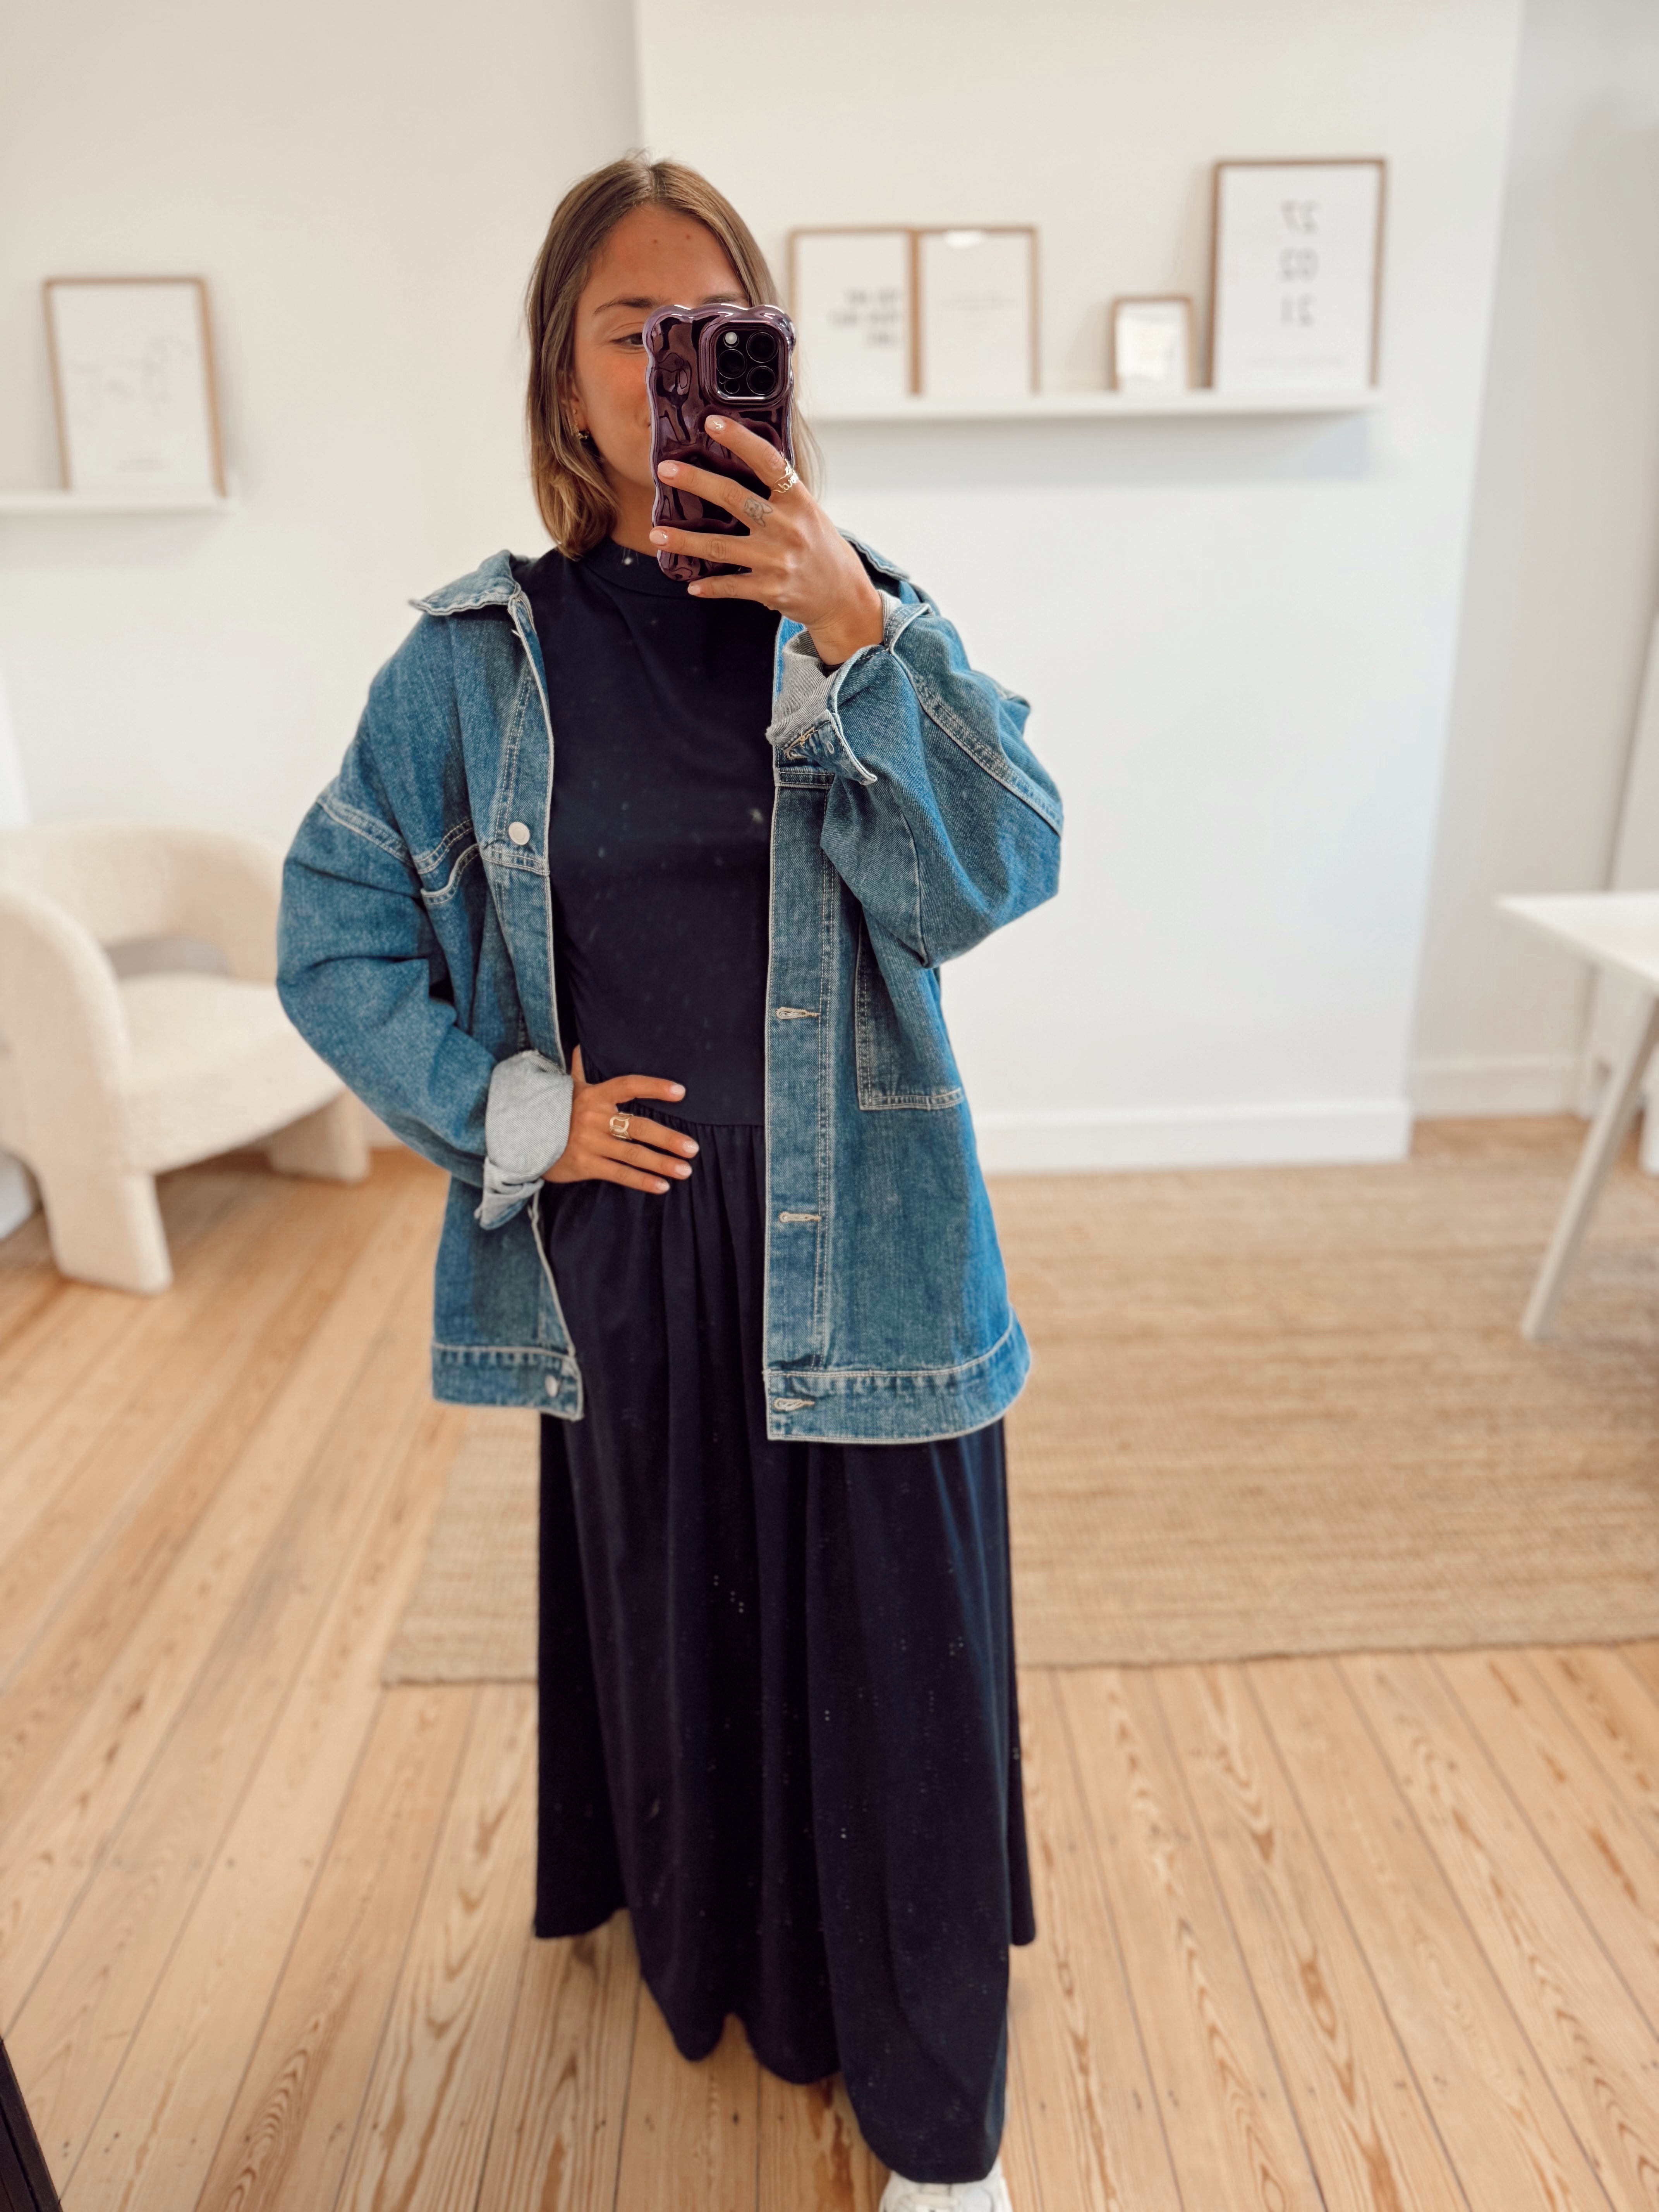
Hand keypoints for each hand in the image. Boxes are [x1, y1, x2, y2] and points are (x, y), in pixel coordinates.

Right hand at [544, 1045, 697, 1194]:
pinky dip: (642, 1181)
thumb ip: (577, 1069)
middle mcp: (594, 1118)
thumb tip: (578, 1046)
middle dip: (668, 1138)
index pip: (629, 1085)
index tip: (680, 1092)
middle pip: (638, 1127)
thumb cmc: (552, 1112)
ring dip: (662, 1163)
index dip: (654, 1087)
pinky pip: (619, 1174)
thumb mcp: (565, 1089)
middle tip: (693, 1148)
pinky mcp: (585, 1165)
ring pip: (633, 1154)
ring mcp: (590, 1143)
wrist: (521, 1139)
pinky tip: (662, 1186)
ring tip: (686, 1170)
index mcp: (593, 1095)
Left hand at [651, 416, 884, 665]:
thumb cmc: (821, 548)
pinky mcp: (770, 589)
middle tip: (665, 470)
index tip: (712, 422)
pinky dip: (709, 586)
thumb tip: (743, 460)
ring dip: (685, 540)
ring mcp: (778, 560)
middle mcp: (788, 528)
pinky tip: (691, 583)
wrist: (844, 597)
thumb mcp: (808, 512)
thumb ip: (779, 492)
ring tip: (657, 532)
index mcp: (799, 501)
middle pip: (734, 498)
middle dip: (696, 481)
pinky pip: (731, 585)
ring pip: (721, 547)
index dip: (740, 440)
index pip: (768, 462)